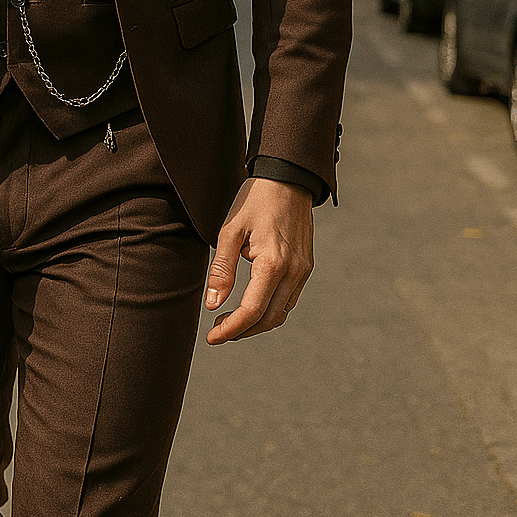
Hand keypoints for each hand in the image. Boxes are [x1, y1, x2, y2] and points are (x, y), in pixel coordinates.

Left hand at [204, 177, 312, 343]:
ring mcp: (303, 270)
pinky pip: (289, 298)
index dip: (230, 329)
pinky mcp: (305, 266)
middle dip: (242, 331)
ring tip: (231, 321)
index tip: (211, 338)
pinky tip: (252, 304)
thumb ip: (222, 269)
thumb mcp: (230, 230)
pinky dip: (270, 308)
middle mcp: (294, 272)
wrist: (288, 178)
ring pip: (281, 312)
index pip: (252, 311)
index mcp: (273, 264)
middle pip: (268, 319)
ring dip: (257, 323)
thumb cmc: (255, 200)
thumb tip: (213, 305)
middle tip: (217, 332)